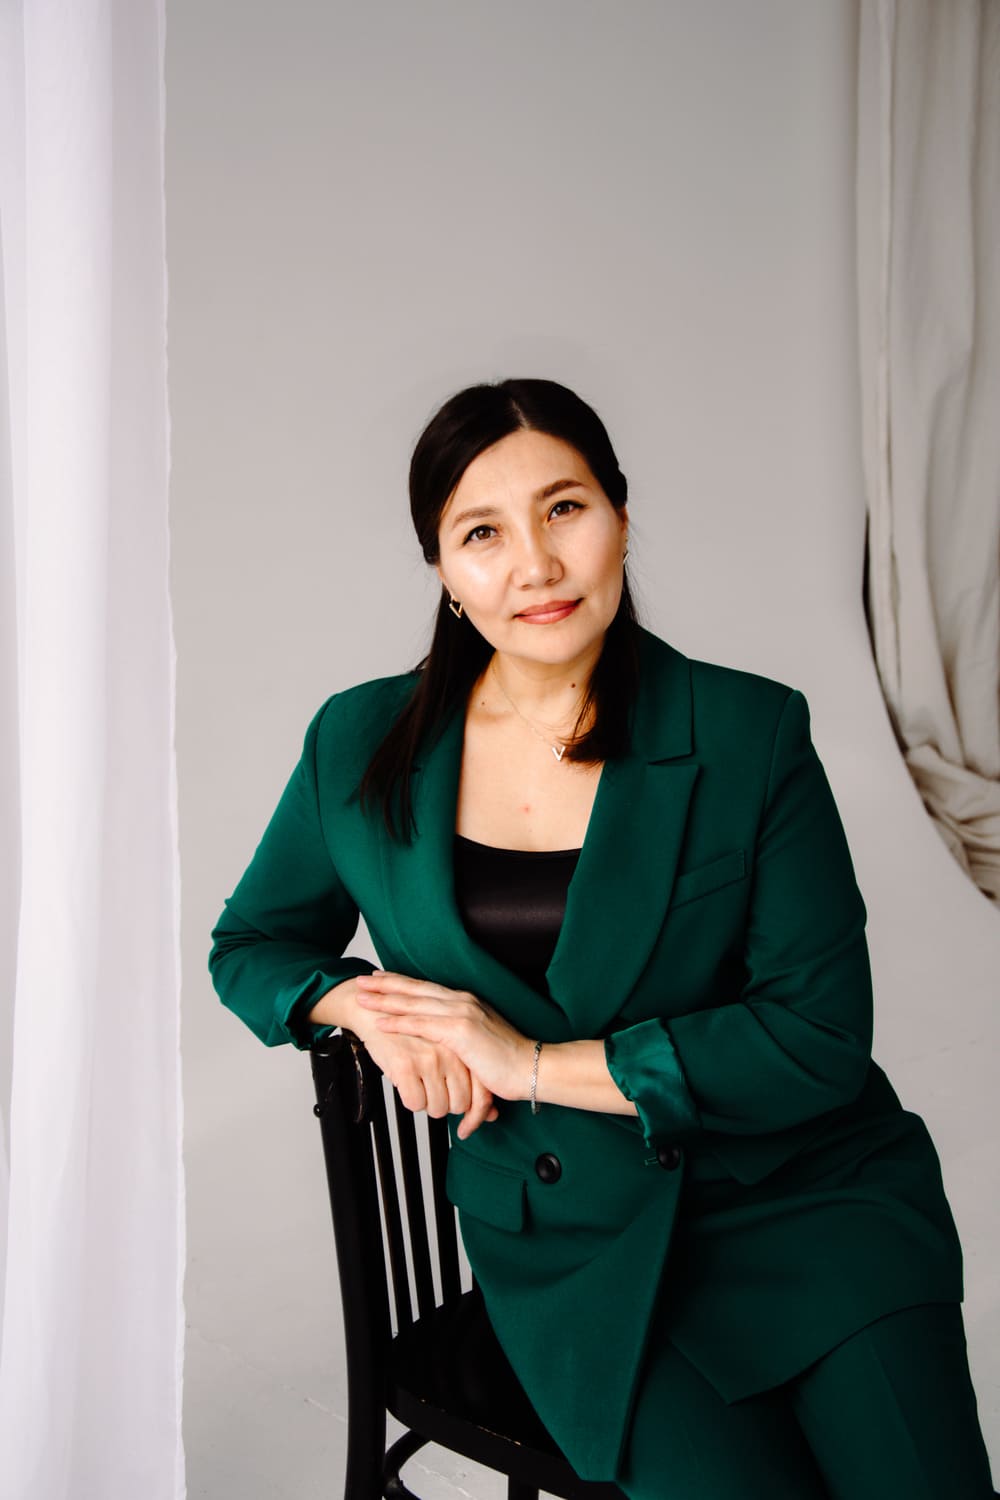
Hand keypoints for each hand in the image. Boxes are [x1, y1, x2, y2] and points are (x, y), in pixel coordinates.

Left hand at [355, 970, 535, 1118]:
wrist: (530, 1068)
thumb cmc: (507, 1062)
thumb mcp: (479, 1043)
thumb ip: (459, 1038)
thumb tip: (443, 1046)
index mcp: (466, 1001)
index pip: (426, 988)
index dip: (401, 982)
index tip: (380, 977)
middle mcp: (462, 1001)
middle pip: (415, 990)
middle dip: (385, 984)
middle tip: (361, 980)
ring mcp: (460, 1013)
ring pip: (414, 1003)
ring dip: (384, 1000)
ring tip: (362, 998)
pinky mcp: (459, 1031)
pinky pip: (421, 1025)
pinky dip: (398, 1023)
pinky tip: (380, 1023)